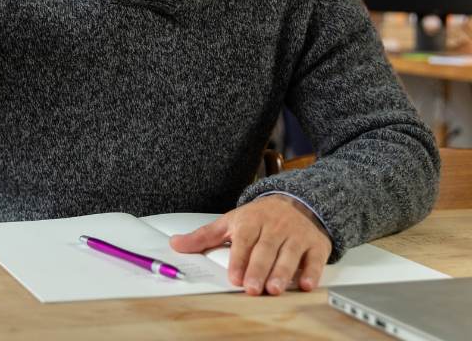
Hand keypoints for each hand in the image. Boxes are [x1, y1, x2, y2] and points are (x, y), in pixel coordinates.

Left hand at [169, 195, 331, 295]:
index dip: (239, 258)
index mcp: (251, 220)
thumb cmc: (259, 217)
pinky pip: (314, 258)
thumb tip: (175, 244)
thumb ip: (204, 236)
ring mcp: (295, 235)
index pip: (244, 239)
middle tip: (252, 288)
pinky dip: (311, 272)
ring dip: (282, 272)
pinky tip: (306, 284)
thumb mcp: (231, 222)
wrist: (297, 201)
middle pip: (265, 249)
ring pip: (289, 254)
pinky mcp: (315, 244)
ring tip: (274, 289)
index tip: (234, 276)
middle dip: (258, 269)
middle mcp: (274, 227)